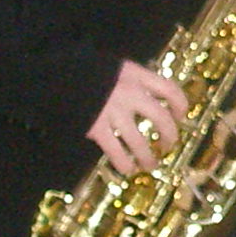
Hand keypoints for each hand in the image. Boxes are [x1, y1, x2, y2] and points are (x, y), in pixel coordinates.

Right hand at [86, 60, 188, 177]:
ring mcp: (113, 112)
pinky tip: (128, 169)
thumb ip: (133, 80)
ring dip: (148, 157)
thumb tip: (152, 99)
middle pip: (161, 118)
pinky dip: (125, 164)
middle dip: (170, 136)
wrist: (54, 75)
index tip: (181, 116)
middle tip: (169, 145)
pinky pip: (117, 152)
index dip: (180, 105)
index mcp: (135, 74)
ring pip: (140, 142)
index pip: (169, 89)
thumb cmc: (85, 70)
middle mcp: (129, 93)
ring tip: (150, 165)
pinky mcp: (96, 128)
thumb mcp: (114, 67)